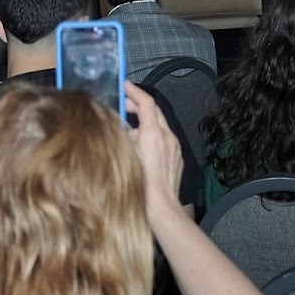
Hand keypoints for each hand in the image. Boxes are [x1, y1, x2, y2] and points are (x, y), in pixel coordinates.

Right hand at [124, 82, 182, 209]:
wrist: (161, 209)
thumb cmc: (140, 186)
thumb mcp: (124, 155)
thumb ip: (121, 134)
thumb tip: (117, 123)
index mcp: (153, 133)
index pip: (146, 102)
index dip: (134, 91)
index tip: (124, 85)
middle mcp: (167, 136)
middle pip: (154, 111)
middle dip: (137, 105)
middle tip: (121, 105)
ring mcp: (174, 147)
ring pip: (158, 125)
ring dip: (144, 121)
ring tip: (126, 128)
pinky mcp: (177, 158)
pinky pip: (163, 139)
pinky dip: (151, 135)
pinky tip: (139, 146)